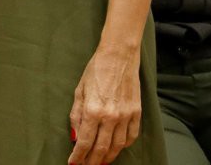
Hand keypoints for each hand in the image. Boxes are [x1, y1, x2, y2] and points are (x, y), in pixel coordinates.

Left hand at [68, 45, 140, 164]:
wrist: (118, 57)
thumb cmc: (95, 71)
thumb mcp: (79, 92)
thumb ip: (76, 116)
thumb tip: (75, 136)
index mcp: (93, 110)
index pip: (85, 142)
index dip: (78, 156)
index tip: (73, 163)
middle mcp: (110, 116)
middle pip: (101, 148)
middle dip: (92, 161)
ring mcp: (126, 116)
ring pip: (117, 146)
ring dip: (108, 157)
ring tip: (100, 162)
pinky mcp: (137, 113)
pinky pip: (131, 136)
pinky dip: (123, 146)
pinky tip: (116, 148)